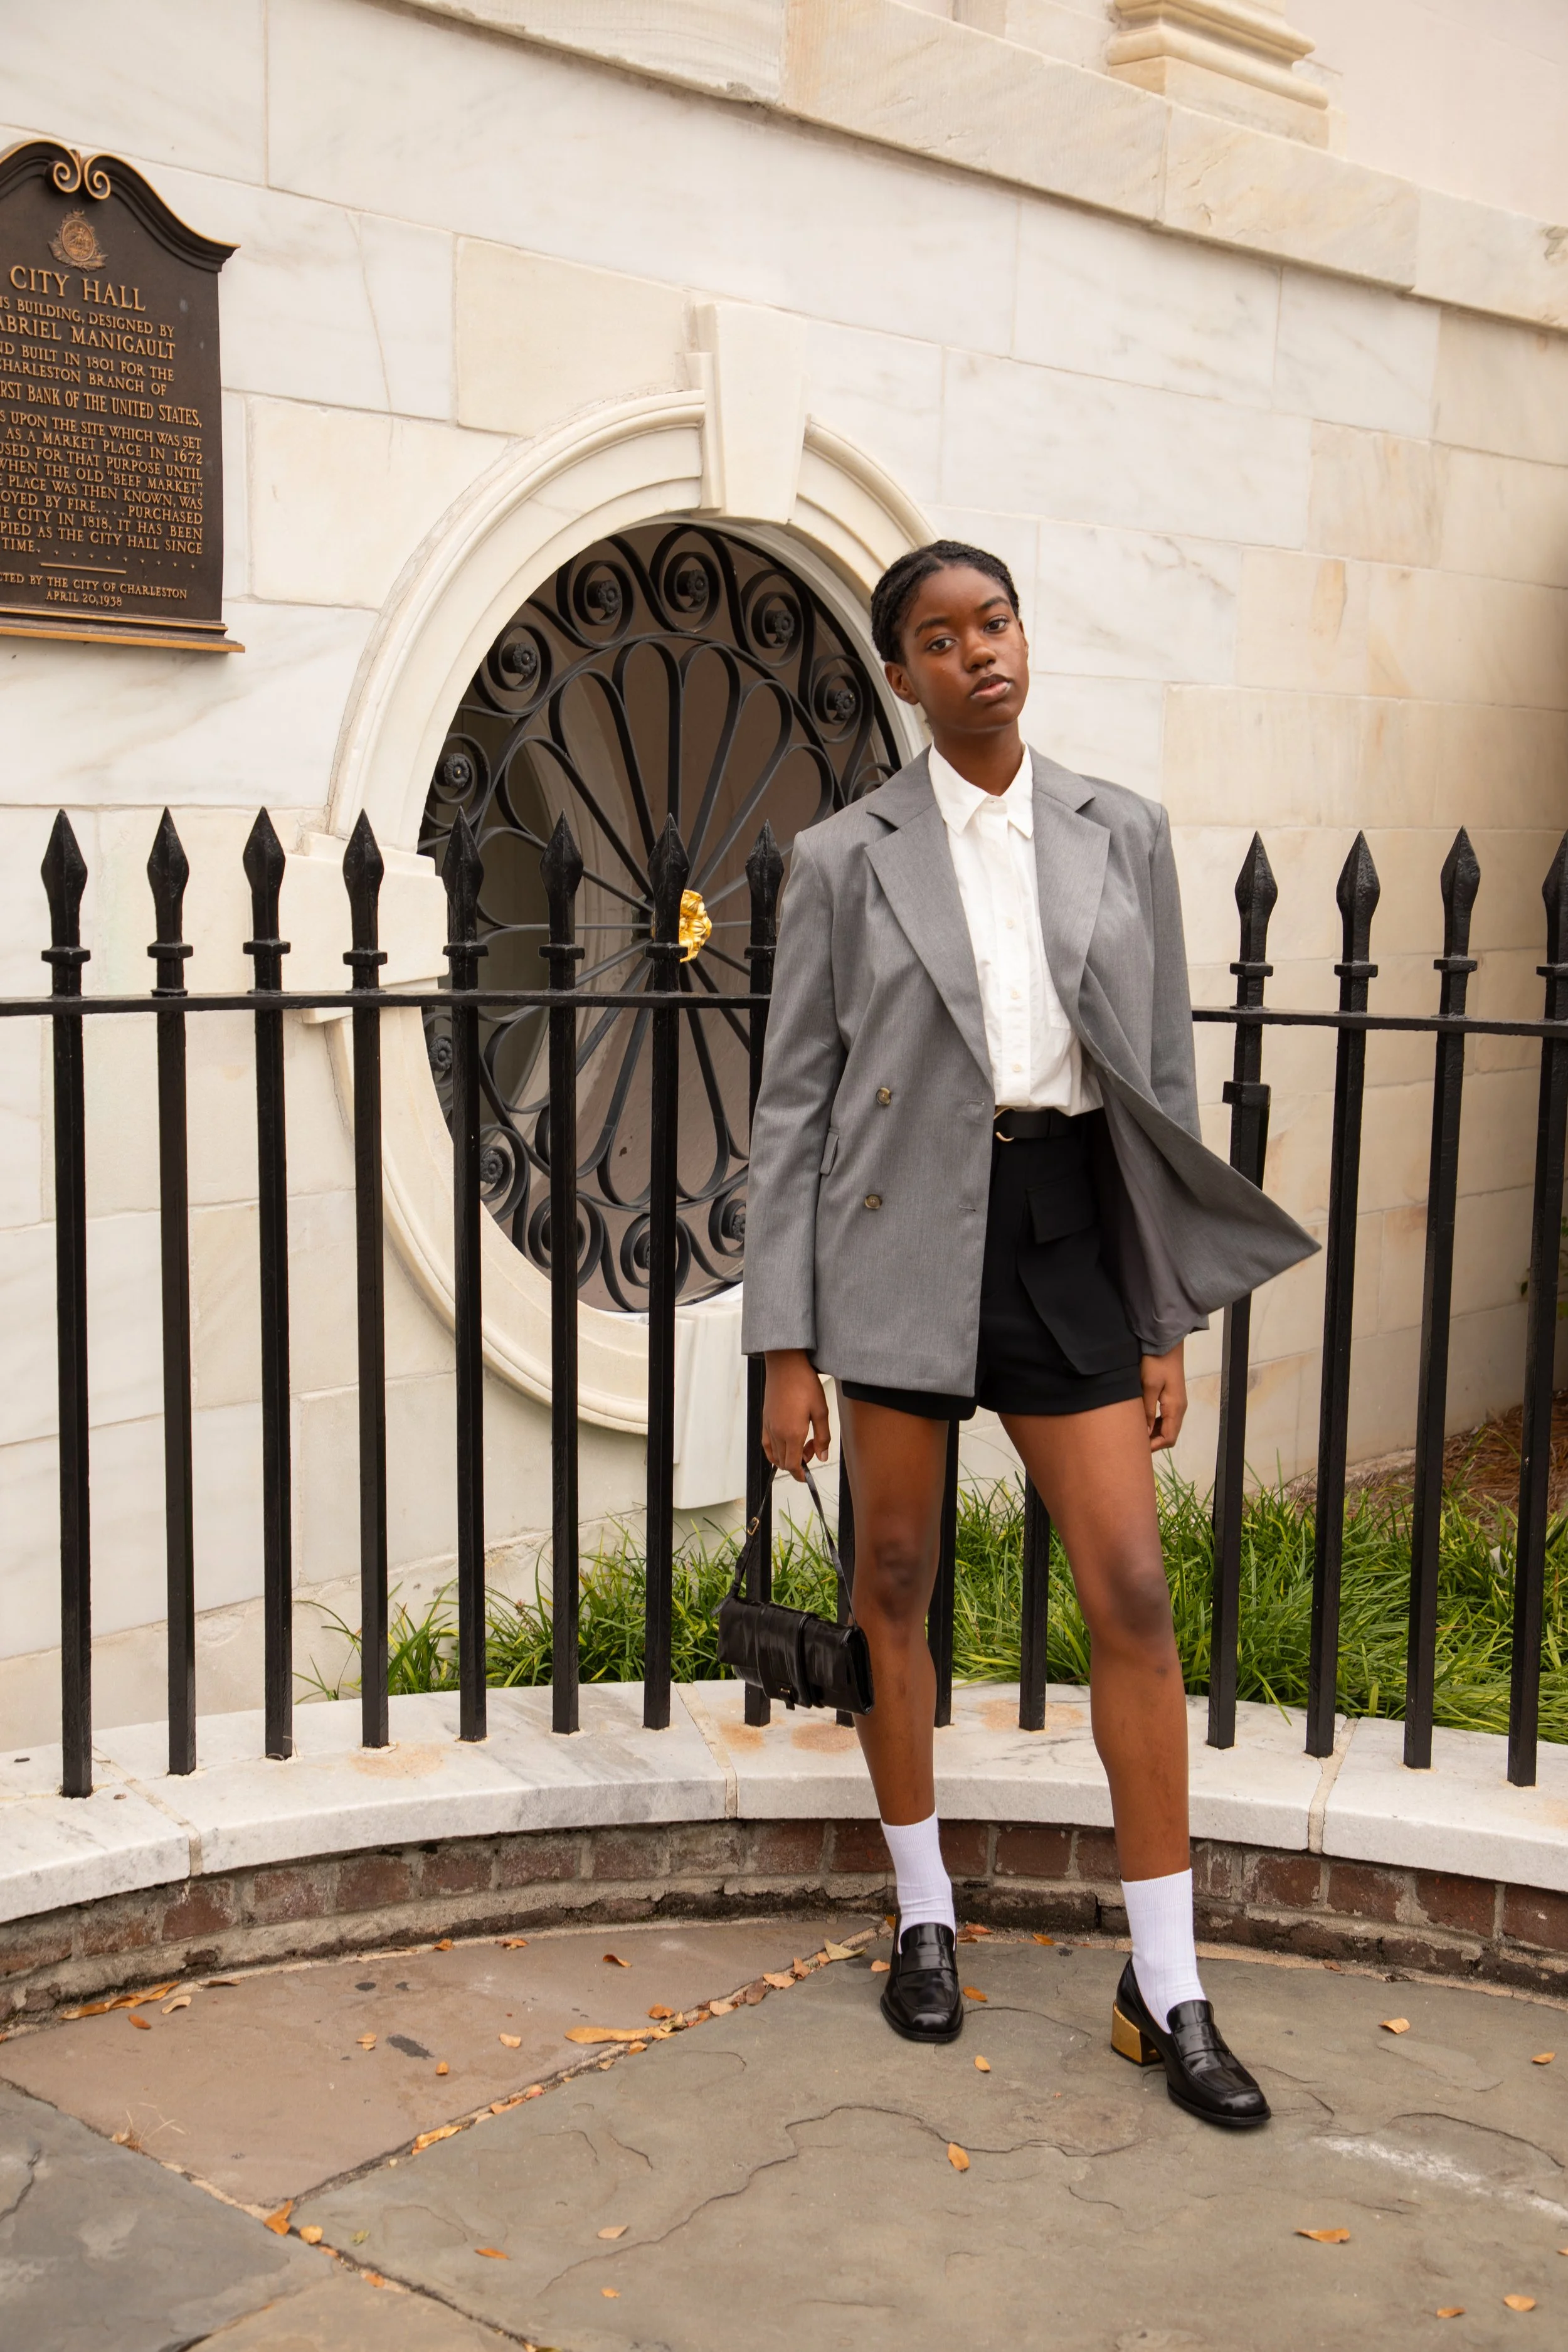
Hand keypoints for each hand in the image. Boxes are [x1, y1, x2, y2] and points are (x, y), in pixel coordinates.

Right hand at [762, 1349, 831, 1478]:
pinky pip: (767, 1443)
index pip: (792, 1465)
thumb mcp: (821, 1411)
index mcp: (792, 1433)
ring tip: (802, 1443)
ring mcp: (768, 1426)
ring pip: (774, 1455)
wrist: (785, 1365)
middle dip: (798, 1464)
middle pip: (783, 1462)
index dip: (800, 1474)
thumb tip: (822, 1457)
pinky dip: (775, 1450)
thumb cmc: (804, 1384)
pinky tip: (786, 1441)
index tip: (807, 1476)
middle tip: (813, 1448)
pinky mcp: (765, 1419)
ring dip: (787, 1457)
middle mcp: (777, 1433)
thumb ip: (823, 1437)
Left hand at [1140, 1343, 1185, 1452]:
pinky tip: (1142, 1421)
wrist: (1165, 1343)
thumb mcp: (1148, 1386)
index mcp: (1176, 1408)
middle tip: (1134, 1443)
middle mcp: (1180, 1408)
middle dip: (1154, 1442)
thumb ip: (1147, 1411)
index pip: (1169, 1437)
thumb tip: (1145, 1433)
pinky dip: (1155, 1423)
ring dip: (1154, 1433)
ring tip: (1136, 1433)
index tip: (1138, 1449)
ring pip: (1168, 1427)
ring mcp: (1177, 1402)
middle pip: (1170, 1434)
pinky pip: (1165, 1417)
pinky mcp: (1172, 1397)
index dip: (1155, 1446)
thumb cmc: (1156, 1363)